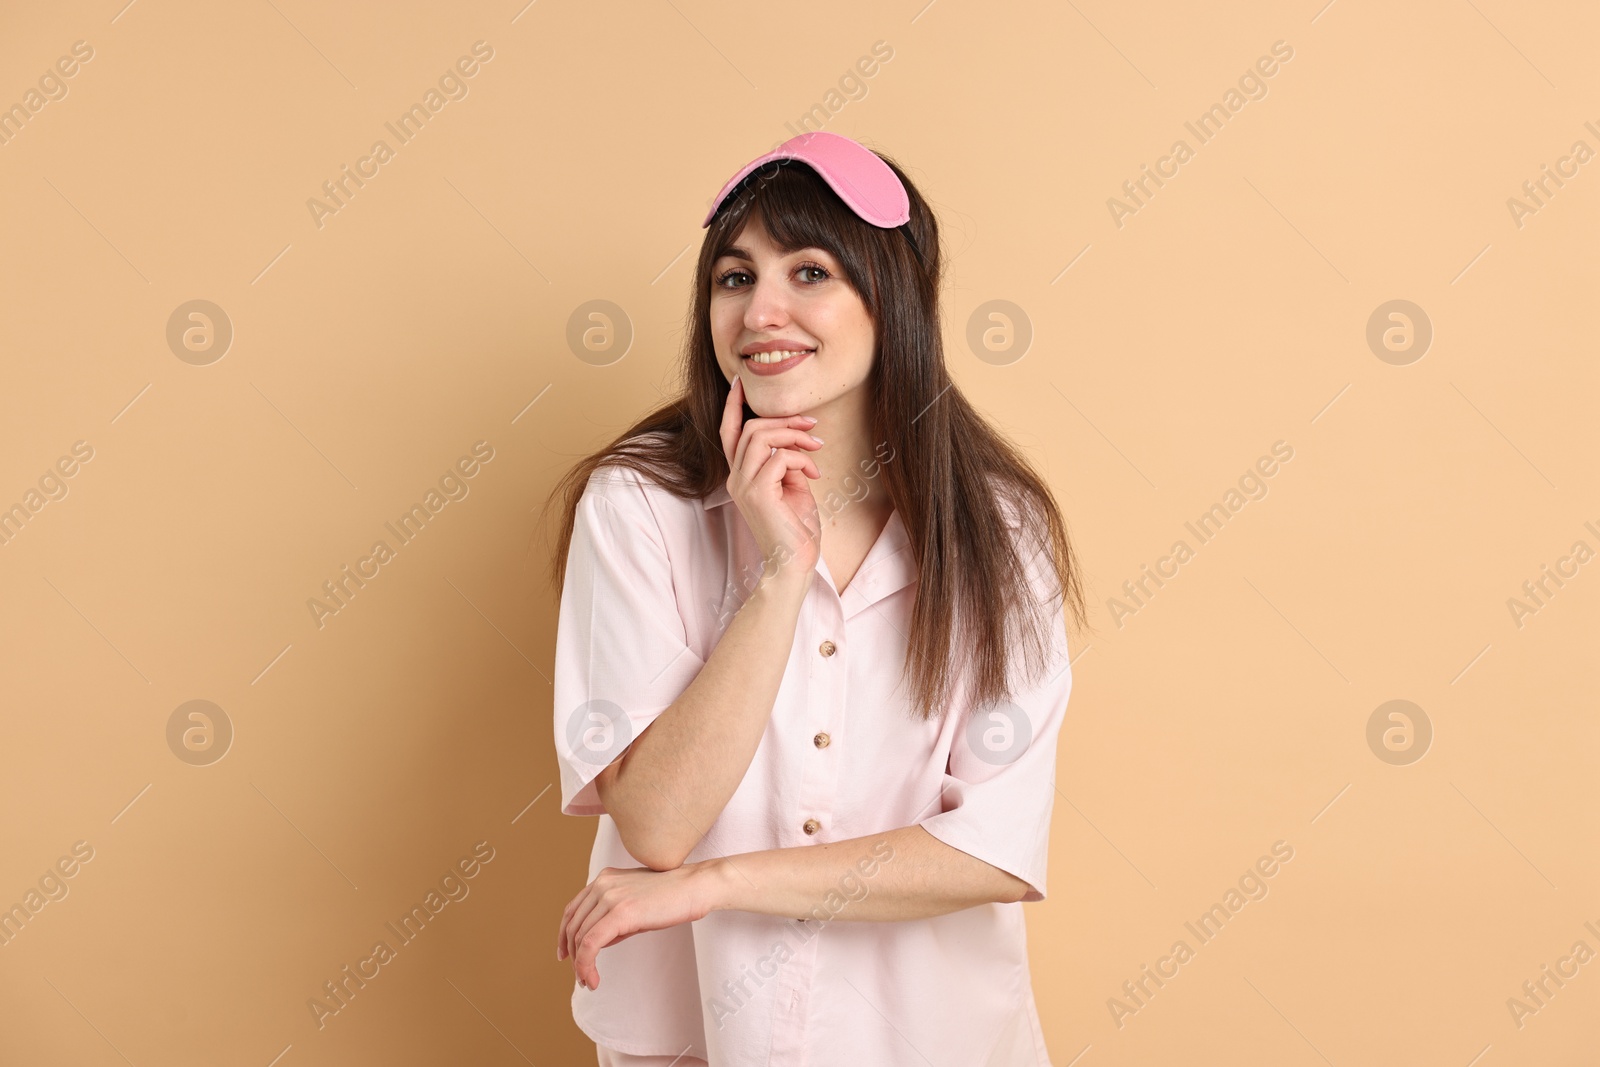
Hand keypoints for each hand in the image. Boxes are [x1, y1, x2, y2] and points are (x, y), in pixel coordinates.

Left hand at [556, 861, 722, 990]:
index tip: (565, 955)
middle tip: (581, 977)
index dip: (564, 935)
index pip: (573, 909)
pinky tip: (593, 979)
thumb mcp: (634, 904)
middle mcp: (602, 884)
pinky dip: (586, 964)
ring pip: (580, 937)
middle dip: (573, 955)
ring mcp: (610, 896)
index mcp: (604, 879)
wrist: (694, 888)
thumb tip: (597, 942)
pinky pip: (591, 943)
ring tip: (589, 981)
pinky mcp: (620, 912)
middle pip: (573, 925)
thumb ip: (613, 917)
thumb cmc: (671, 898)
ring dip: (580, 965)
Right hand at [718, 376, 823, 580]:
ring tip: (815, 447)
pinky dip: (801, 458)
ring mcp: (744, 486)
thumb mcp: (793, 487)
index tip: (739, 383)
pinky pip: (779, 457)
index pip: (728, 433)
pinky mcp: (758, 493)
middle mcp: (736, 479)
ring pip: (760, 436)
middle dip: (784, 420)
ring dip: (793, 435)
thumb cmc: (797, 530)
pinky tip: (814, 473)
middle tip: (812, 426)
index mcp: (741, 477)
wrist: (795, 564)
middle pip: (749, 428)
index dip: (732, 406)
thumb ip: (787, 463)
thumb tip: (796, 443)